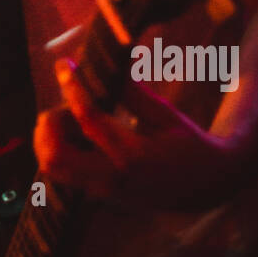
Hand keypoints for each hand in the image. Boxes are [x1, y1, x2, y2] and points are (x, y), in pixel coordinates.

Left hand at [33, 59, 244, 210]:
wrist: (207, 186)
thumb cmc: (189, 144)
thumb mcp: (166, 115)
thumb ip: (133, 93)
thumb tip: (110, 60)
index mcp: (133, 155)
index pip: (89, 119)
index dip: (72, 87)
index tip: (64, 64)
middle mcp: (112, 178)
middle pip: (55, 156)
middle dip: (51, 123)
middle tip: (66, 103)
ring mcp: (102, 192)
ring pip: (52, 167)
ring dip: (50, 137)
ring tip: (71, 118)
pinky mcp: (98, 195)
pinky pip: (62, 173)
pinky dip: (59, 148)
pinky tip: (78, 134)